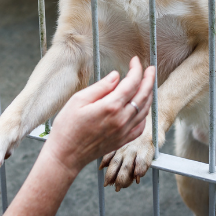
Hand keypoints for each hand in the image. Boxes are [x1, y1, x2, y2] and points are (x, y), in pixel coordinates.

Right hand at [44, 56, 155, 177]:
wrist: (65, 155)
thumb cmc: (67, 126)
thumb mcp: (79, 100)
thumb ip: (101, 87)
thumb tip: (117, 75)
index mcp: (110, 106)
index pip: (131, 83)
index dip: (136, 69)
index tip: (135, 60)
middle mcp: (121, 119)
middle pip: (143, 95)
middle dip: (148, 79)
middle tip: (150, 68)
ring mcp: (124, 131)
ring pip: (145, 110)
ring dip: (149, 94)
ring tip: (148, 84)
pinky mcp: (123, 141)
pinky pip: (141, 125)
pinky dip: (145, 113)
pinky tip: (141, 107)